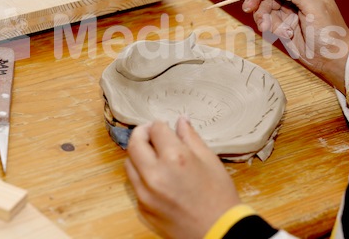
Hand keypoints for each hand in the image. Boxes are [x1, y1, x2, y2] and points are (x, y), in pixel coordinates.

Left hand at [125, 117, 240, 238]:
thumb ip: (191, 138)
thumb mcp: (209, 160)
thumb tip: (181, 121)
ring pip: (128, 164)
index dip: (160, 124)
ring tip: (153, 155)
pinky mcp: (142, 209)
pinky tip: (156, 177)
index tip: (165, 126)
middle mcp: (155, 174)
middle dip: (142, 133)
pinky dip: (141, 176)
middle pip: (134, 143)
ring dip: (138, 155)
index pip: (156, 129)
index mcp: (174, 158)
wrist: (218, 231)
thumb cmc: (219, 196)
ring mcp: (145, 194)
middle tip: (151, 133)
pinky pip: (134, 185)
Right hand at [242, 0, 348, 92]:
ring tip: (266, 28)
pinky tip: (283, 34)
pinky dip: (269, 26)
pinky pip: (267, 18)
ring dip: (262, 16)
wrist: (330, 58)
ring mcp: (288, 6)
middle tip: (249, 9)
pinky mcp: (282, 20)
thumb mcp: (314, 8)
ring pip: (264, 4)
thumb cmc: (329, 31)